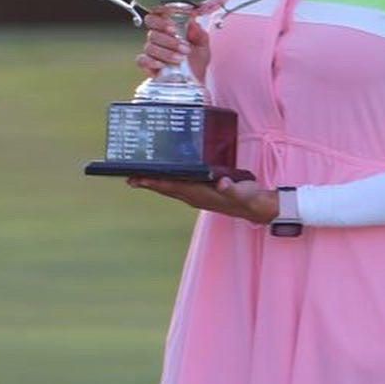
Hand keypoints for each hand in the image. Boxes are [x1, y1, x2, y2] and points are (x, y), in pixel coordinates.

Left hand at [126, 174, 277, 225]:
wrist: (256, 209)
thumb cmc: (249, 199)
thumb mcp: (243, 192)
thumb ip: (233, 188)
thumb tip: (222, 184)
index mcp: (199, 194)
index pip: (171, 187)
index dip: (153, 182)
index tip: (136, 179)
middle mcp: (194, 196)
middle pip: (166, 188)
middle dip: (148, 182)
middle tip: (128, 176)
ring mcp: (197, 195)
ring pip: (171, 188)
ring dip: (155, 182)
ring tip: (140, 175)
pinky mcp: (201, 192)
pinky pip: (179, 185)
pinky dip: (168, 180)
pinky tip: (164, 175)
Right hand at [136, 9, 210, 82]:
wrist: (194, 82)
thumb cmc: (196, 61)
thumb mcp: (203, 46)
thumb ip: (199, 34)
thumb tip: (193, 23)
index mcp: (168, 29)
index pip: (156, 15)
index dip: (161, 19)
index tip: (174, 27)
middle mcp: (157, 38)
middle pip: (152, 31)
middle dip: (168, 39)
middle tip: (183, 46)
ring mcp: (151, 52)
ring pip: (149, 46)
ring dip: (166, 52)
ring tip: (181, 58)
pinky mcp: (147, 65)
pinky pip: (142, 60)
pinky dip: (151, 61)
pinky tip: (162, 65)